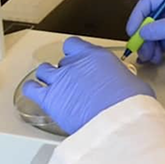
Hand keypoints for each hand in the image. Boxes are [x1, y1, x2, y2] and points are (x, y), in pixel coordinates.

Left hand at [23, 37, 153, 134]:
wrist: (116, 118)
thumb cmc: (128, 101)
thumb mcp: (134, 83)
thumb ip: (122, 79)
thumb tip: (127, 85)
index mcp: (95, 56)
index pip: (75, 45)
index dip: (74, 52)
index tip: (78, 59)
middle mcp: (75, 64)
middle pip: (62, 60)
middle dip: (65, 69)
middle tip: (72, 80)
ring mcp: (60, 80)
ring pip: (43, 71)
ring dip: (47, 77)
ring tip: (52, 85)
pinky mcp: (49, 98)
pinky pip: (31, 89)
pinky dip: (32, 90)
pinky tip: (36, 93)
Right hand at [126, 0, 164, 76]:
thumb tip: (142, 31)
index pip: (150, 2)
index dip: (138, 16)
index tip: (133, 33)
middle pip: (151, 18)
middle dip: (143, 34)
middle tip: (140, 51)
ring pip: (157, 32)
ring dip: (150, 44)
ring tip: (149, 58)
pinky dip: (158, 49)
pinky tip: (156, 58)